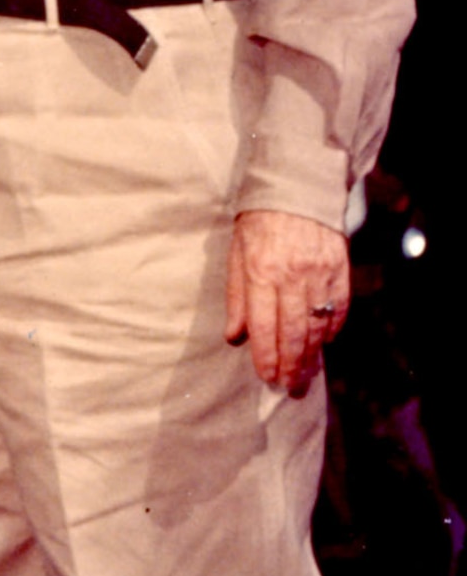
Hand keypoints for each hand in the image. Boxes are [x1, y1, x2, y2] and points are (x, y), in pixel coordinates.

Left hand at [224, 209, 348, 394]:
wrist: (296, 186)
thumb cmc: (258, 221)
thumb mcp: (235, 252)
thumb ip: (236, 296)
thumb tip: (235, 337)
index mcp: (260, 271)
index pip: (262, 326)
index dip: (266, 356)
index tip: (266, 377)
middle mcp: (292, 276)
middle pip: (293, 333)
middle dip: (291, 366)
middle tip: (289, 389)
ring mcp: (320, 273)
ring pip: (318, 326)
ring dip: (312, 356)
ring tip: (305, 377)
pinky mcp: (341, 269)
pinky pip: (340, 309)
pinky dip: (333, 330)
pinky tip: (325, 344)